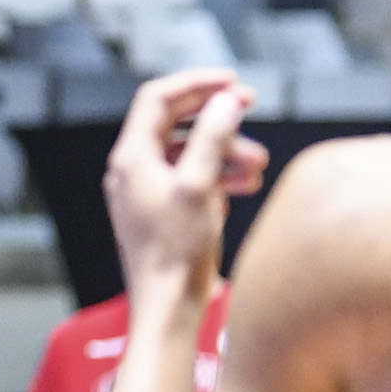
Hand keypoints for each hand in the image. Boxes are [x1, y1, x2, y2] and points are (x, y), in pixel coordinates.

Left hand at [104, 69, 266, 303]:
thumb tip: (226, 100)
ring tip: (259, 165)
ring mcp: (146, 192)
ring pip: (189, 153)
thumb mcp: (199, 188)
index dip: (196, 82)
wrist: (168, 310)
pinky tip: (245, 186)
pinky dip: (218, 176)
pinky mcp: (162, 213)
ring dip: (225, 151)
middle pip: (176, 123)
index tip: (233, 81)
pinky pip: (191, 180)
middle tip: (251, 107)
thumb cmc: (177, 253)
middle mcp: (133, 170)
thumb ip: (212, 138)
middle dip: (216, 116)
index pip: (158, 98)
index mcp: (131, 157)